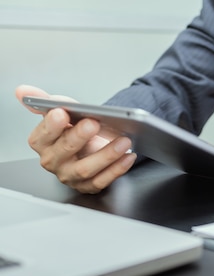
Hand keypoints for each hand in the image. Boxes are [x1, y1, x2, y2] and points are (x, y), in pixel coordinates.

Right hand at [15, 85, 135, 192]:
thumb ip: (46, 101)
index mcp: (42, 143)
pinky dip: (118, 168)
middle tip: (94, 123)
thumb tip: (23, 90)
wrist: (91, 145)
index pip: (42, 136)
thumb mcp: (63, 112)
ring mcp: (71, 176)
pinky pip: (103, 180)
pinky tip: (128, 156)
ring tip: (123, 140)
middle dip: (79, 137)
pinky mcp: (89, 186)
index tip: (61, 112)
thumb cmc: (74, 129)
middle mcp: (54, 162)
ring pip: (86, 169)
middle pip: (64, 152)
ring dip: (106, 154)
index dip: (51, 126)